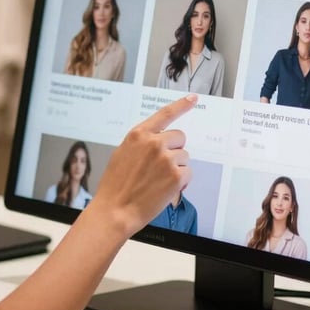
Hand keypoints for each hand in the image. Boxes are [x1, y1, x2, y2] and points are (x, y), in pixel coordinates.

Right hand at [90, 95, 196, 236]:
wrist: (115, 210)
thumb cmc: (115, 185)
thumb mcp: (122, 154)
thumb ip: (141, 143)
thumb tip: (159, 141)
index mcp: (139, 134)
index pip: (165, 114)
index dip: (181, 105)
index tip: (194, 98)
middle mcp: (154, 143)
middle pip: (180, 137)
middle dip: (174, 149)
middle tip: (161, 165)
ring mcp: (166, 159)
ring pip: (184, 156)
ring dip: (176, 167)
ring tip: (158, 180)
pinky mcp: (176, 176)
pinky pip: (188, 173)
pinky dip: (181, 182)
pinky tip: (165, 189)